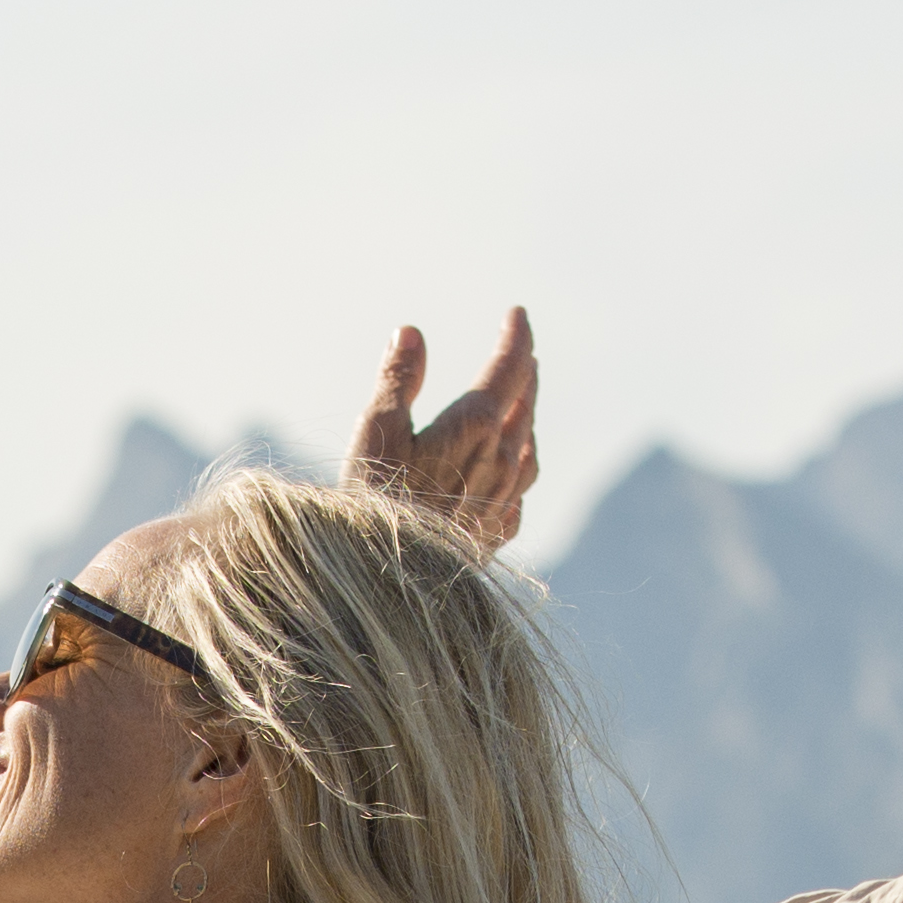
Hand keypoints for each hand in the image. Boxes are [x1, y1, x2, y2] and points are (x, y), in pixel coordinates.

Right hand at [342, 308, 544, 550]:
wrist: (387, 587)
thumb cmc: (374, 503)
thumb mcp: (375, 431)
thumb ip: (397, 380)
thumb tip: (411, 333)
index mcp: (478, 425)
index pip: (510, 368)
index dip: (517, 337)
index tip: (518, 315)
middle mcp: (502, 461)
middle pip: (525, 405)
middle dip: (524, 373)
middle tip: (523, 354)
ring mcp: (503, 502)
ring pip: (527, 448)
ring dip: (526, 418)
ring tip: (522, 404)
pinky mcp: (494, 536)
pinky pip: (519, 490)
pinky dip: (518, 466)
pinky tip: (509, 470)